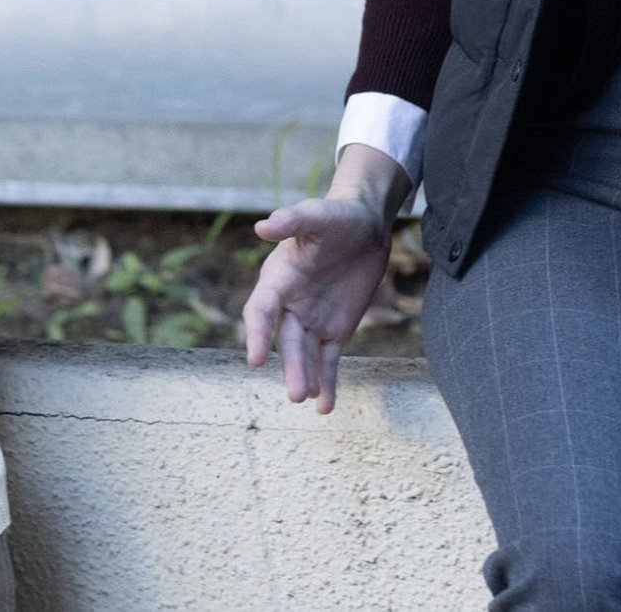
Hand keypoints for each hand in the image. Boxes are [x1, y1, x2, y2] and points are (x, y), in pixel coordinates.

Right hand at [240, 144, 408, 414]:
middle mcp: (290, 304)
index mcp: (278, 279)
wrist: (364, 225)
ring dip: (305, 377)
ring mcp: (312, 319)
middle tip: (295, 393)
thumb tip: (262, 226)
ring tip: (308, 400)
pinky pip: (328, 359)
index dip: (257, 334)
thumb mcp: (317, 214)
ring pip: (305, 354)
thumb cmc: (336, 216)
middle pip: (286, 341)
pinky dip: (327, 381)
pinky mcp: (335, 329)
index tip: (256, 359)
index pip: (262, 310)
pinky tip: (325, 406)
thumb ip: (293, 220)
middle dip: (290, 366)